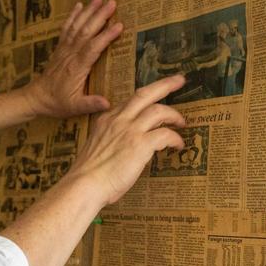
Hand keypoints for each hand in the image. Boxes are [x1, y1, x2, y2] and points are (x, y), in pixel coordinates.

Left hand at [22, 0, 121, 117]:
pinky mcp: (60, 47)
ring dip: (88, 11)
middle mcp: (71, 54)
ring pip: (77, 26)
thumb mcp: (74, 108)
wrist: (36, 97)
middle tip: (113, 3)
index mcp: (77, 68)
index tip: (119, 26)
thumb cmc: (57, 103)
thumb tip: (107, 103)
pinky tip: (79, 5)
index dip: (106, 36)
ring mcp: (64, 49)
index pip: (93, 48)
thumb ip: (90, 104)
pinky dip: (73, 16)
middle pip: (86, 31)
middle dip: (100, 16)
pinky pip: (67, 28)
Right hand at [68, 74, 186, 205]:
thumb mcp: (97, 148)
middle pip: (145, 93)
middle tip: (179, 80)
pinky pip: (166, 134)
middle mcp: (118, 120)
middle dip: (165, 84)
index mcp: (106, 120)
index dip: (145, 98)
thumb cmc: (89, 176)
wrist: (84, 185)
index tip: (154, 97)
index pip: (130, 101)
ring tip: (182, 123)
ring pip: (159, 110)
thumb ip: (113, 142)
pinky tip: (178, 145)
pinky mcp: (140, 144)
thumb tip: (129, 149)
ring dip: (174, 115)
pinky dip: (175, 138)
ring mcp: (129, 130)